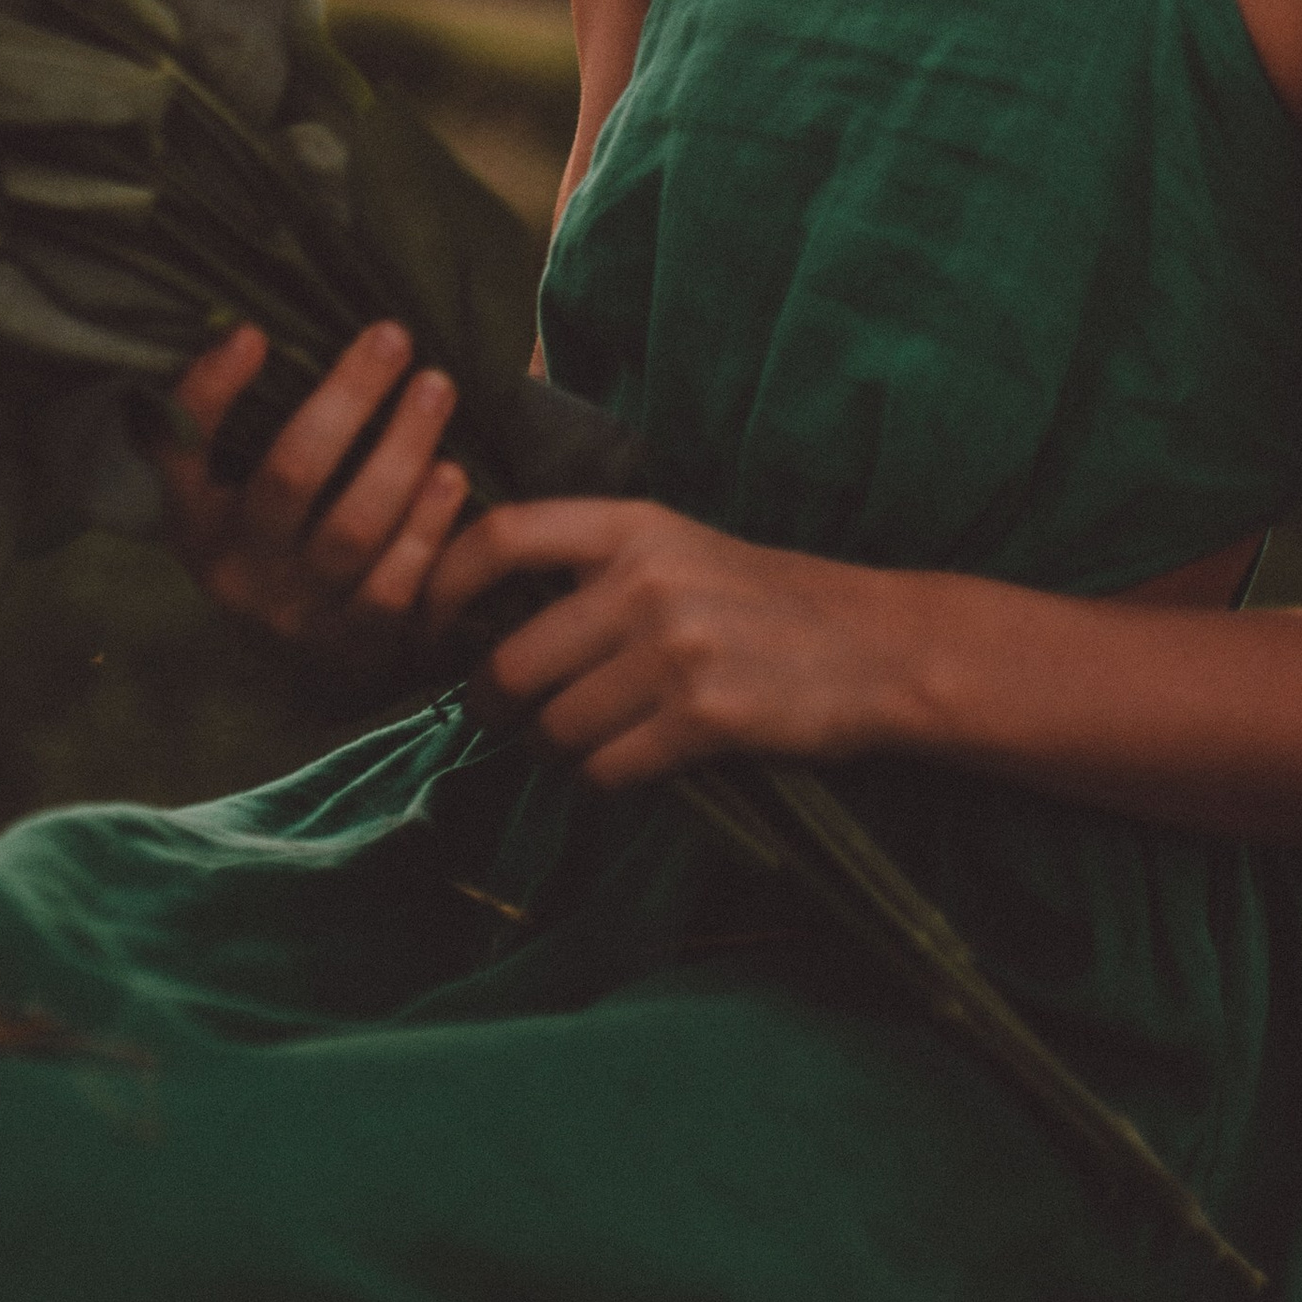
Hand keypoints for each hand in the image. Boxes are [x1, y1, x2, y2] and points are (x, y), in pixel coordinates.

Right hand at [154, 320, 469, 677]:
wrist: (298, 658)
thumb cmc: (269, 537)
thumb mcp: (226, 487)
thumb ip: (231, 421)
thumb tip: (255, 329)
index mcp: (194, 523)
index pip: (179, 454)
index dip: (210, 394)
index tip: (252, 334)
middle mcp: (240, 572)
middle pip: (291, 476)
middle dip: (347, 399)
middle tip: (393, 336)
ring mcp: (302, 614)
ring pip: (353, 529)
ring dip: (401, 452)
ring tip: (436, 387)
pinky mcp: (359, 647)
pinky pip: (396, 588)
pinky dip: (427, 530)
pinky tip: (452, 477)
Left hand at [422, 497, 909, 789]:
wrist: (876, 646)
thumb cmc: (762, 598)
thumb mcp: (676, 545)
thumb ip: (592, 564)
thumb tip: (484, 609)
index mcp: (631, 524)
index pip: (502, 537)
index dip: (443, 581)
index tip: (425, 624)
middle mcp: (646, 580)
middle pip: (513, 659)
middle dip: (489, 704)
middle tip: (494, 717)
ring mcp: (676, 650)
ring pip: (556, 725)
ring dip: (550, 749)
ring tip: (570, 743)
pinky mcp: (706, 717)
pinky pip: (608, 768)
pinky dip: (600, 777)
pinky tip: (620, 765)